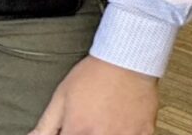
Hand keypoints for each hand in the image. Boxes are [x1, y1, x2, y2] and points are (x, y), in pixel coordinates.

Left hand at [28, 56, 157, 134]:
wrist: (125, 63)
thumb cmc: (93, 76)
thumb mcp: (61, 96)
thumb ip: (47, 124)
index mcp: (78, 130)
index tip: (68, 129)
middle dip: (84, 133)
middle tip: (86, 123)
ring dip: (103, 134)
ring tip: (102, 120)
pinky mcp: (144, 134)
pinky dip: (124, 134)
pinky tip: (118, 124)